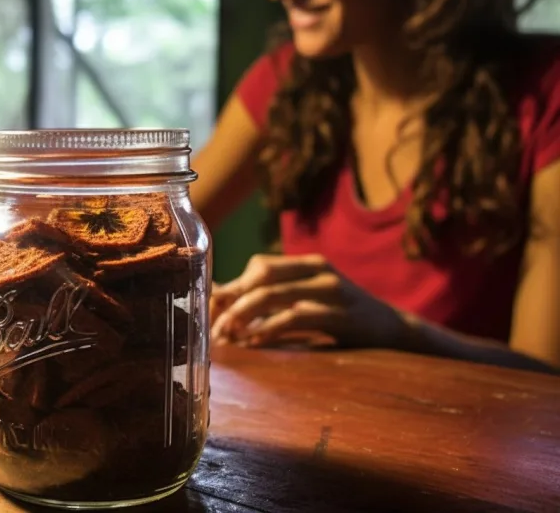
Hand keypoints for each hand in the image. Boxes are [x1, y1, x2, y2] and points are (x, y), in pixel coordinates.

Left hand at [210, 253, 409, 348]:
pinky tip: (255, 343)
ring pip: (273, 296)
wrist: (395, 330)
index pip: (259, 267)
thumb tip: (223, 304)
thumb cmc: (342, 317)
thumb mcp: (309, 300)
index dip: (232, 287)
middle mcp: (318, 270)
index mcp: (308, 264)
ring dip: (244, 317)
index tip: (211, 311)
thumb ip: (273, 300)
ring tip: (229, 337)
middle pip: (261, 277)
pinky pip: (295, 318)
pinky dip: (269, 330)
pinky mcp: (341, 315)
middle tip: (216, 329)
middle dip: (232, 303)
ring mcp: (332, 290)